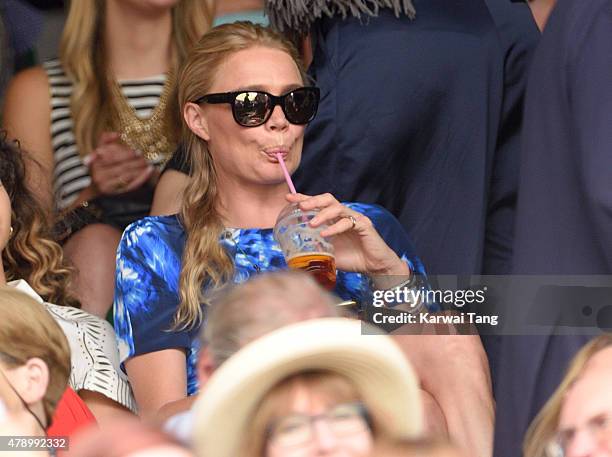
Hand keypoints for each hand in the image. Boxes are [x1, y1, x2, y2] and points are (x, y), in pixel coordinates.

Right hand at [87, 132, 153, 194]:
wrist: (97, 189)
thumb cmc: (102, 167)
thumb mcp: (100, 152)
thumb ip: (105, 140)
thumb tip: (117, 134)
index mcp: (95, 164)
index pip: (113, 158)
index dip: (126, 154)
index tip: (137, 151)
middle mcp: (99, 176)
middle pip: (122, 167)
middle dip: (135, 162)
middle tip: (145, 157)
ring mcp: (107, 186)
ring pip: (127, 175)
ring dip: (140, 169)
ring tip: (149, 163)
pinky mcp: (116, 194)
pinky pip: (131, 185)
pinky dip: (142, 177)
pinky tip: (149, 171)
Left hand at [285, 193, 409, 275]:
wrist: (375, 267)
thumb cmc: (353, 259)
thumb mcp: (328, 254)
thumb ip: (315, 249)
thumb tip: (294, 254)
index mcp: (334, 219)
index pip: (318, 204)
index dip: (304, 199)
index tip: (289, 198)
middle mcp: (344, 215)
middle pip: (328, 199)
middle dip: (313, 200)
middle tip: (300, 206)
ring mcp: (355, 219)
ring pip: (338, 208)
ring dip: (323, 214)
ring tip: (312, 224)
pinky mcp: (364, 225)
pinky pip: (348, 222)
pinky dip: (335, 228)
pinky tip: (325, 234)